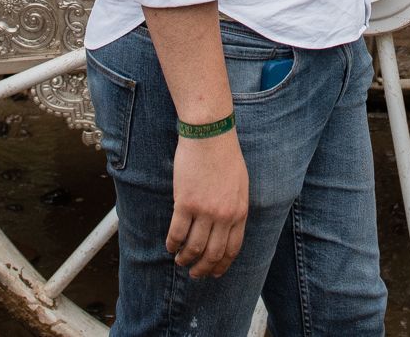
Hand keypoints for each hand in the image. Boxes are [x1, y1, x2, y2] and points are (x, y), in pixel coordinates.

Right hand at [167, 129, 248, 277]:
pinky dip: (172, 244)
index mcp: (240, 211)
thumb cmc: (224, 156)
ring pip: (194, 247)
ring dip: (185, 259)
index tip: (214, 272)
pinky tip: (170, 246)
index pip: (232, 248)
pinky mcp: (185, 203)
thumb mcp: (240, 185)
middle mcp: (224, 215)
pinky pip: (177, 232)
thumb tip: (226, 229)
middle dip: (203, 269)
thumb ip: (234, 208)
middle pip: (213, 253)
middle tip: (195, 274)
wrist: (210, 135)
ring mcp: (205, 210)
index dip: (221, 264)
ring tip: (179, 261)